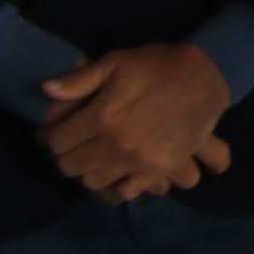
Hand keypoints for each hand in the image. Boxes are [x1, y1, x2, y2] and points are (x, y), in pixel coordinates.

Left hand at [40, 43, 232, 196]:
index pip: (56, 141)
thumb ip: (80, 79)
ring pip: (93, 182)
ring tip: (90, 158)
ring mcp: (140, 160)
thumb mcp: (116, 62)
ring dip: (86, 172)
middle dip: (63, 156)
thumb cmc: (158, 66)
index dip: (46, 137)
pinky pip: (125, 191)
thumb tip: (45, 90)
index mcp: (103, 116)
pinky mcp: (161, 169)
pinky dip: (114, 187)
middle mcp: (118, 144)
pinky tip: (113, 174)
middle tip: (68, 146)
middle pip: (71, 166)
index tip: (48, 133)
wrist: (208, 76)